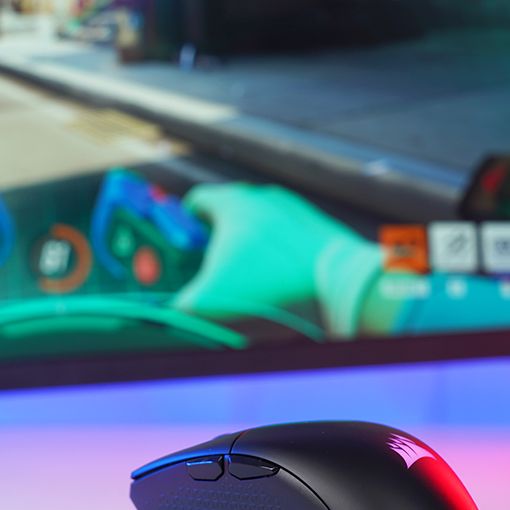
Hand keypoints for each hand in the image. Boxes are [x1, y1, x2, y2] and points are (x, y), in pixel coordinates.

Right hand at [171, 183, 381, 337]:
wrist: (338, 280)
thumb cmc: (272, 282)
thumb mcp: (215, 297)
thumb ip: (184, 304)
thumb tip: (171, 312)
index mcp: (233, 203)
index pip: (196, 201)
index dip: (183, 223)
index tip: (181, 245)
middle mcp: (261, 197)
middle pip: (227, 212)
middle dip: (216, 238)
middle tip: (211, 265)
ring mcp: (292, 208)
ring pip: (258, 222)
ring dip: (248, 245)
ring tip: (248, 275)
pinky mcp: (315, 224)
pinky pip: (284, 235)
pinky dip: (276, 252)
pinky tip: (278, 277)